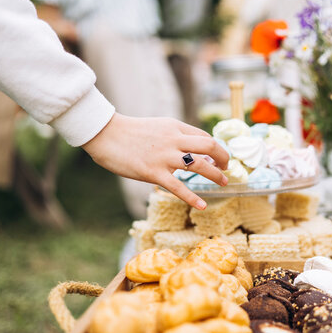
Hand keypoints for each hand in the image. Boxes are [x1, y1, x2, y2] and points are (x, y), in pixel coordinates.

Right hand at [82, 113, 228, 209]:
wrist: (105, 134)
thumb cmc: (130, 132)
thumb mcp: (158, 127)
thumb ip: (175, 136)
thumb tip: (191, 149)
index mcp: (175, 127)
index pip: (204, 137)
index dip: (216, 148)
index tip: (219, 158)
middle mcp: (174, 140)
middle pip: (209, 147)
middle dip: (223, 158)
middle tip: (226, 168)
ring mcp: (164, 156)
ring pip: (198, 165)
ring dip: (215, 175)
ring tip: (223, 183)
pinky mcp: (153, 173)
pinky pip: (178, 187)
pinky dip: (192, 198)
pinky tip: (202, 205)